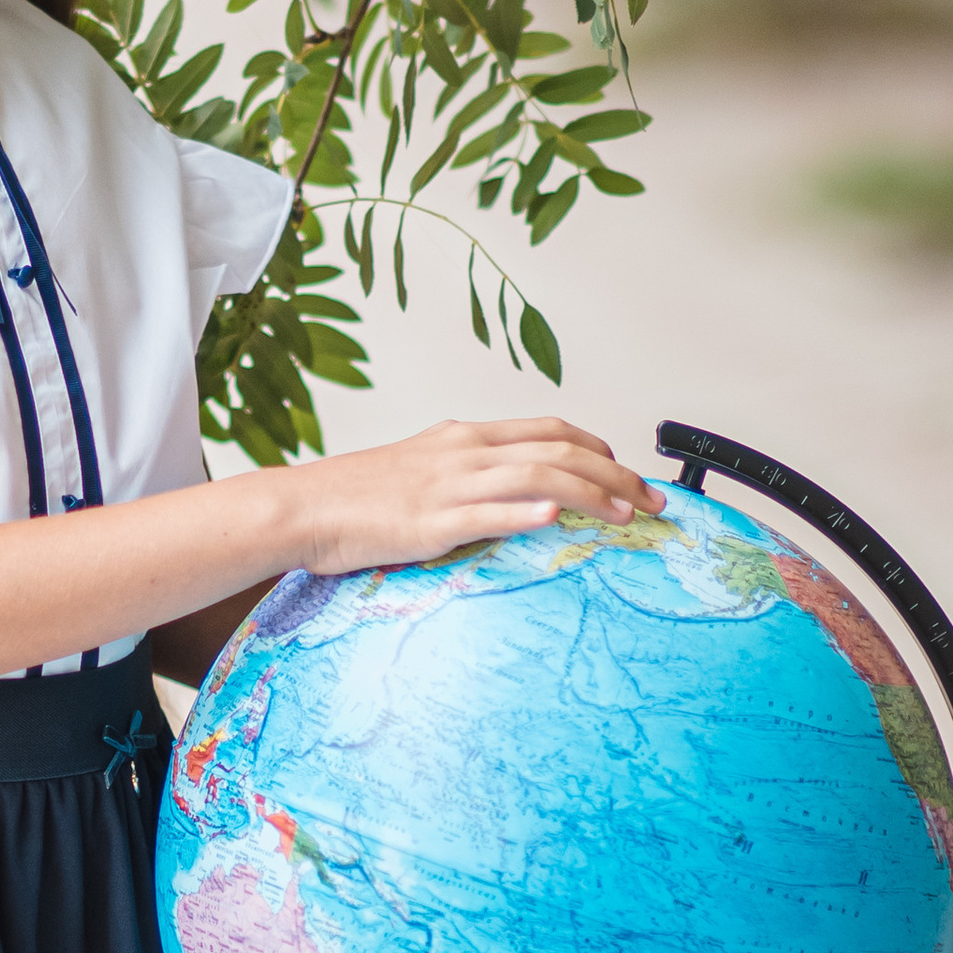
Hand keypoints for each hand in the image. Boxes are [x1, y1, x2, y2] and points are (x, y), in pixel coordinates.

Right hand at [290, 419, 659, 577]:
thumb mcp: (420, 470)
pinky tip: (558, 515)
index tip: (628, 470)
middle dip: (616, 474)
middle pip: (559, 450)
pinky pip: (487, 513)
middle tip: (653, 500)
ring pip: (537, 476)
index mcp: (463, 437)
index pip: (549, 430)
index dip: (598, 447)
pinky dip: (526, 510)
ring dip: (593, 494)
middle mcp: (464, 452)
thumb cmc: (354, 497)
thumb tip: (511, 491)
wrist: (299, 508)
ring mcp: (448, 486)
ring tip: (628, 514)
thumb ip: (467, 474)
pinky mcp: (430, 523)